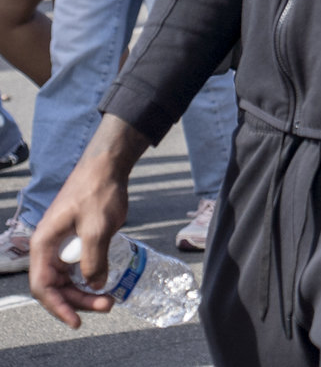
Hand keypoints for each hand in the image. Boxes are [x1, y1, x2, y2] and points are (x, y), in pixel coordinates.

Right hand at [29, 117, 145, 327]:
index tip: (77, 321)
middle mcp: (47, 247)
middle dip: (79, 300)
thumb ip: (94, 259)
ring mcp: (60, 243)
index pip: (43, 286)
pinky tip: (105, 282)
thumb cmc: (98, 192)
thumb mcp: (98, 228)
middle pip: (55, 286)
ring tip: (109, 299)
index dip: (58, 307)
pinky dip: (89, 277)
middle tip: (108, 305)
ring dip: (85, 291)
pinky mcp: (74, 239)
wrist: (107, 166)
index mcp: (44, 245)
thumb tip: (96, 284)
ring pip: (67, 278)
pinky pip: (76, 266)